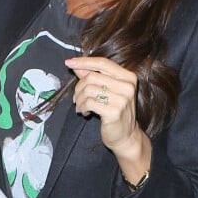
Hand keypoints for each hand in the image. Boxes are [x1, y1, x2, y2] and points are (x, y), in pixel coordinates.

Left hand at [64, 56, 150, 173]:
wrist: (126, 136)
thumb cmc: (115, 111)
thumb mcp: (106, 91)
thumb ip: (93, 76)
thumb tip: (76, 65)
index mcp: (128, 77)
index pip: (102, 63)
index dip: (84, 62)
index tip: (69, 62)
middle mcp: (128, 86)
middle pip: (92, 77)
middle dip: (79, 88)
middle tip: (77, 98)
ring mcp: (122, 99)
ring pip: (88, 90)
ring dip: (79, 100)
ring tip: (81, 107)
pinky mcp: (114, 112)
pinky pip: (89, 103)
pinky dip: (82, 107)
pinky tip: (85, 113)